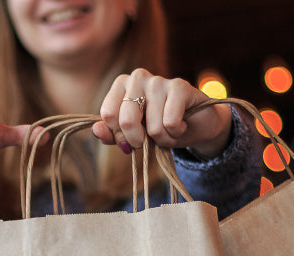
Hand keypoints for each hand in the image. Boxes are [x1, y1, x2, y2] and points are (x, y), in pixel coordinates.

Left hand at [92, 69, 232, 158]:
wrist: (196, 126)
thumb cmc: (160, 128)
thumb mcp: (132, 136)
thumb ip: (112, 134)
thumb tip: (97, 130)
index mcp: (121, 84)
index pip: (108, 115)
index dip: (120, 136)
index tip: (132, 138)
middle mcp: (138, 77)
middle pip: (126, 120)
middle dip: (139, 140)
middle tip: (150, 140)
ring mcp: (159, 80)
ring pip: (151, 127)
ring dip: (162, 139)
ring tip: (169, 130)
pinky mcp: (180, 86)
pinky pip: (170, 123)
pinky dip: (176, 133)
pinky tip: (181, 124)